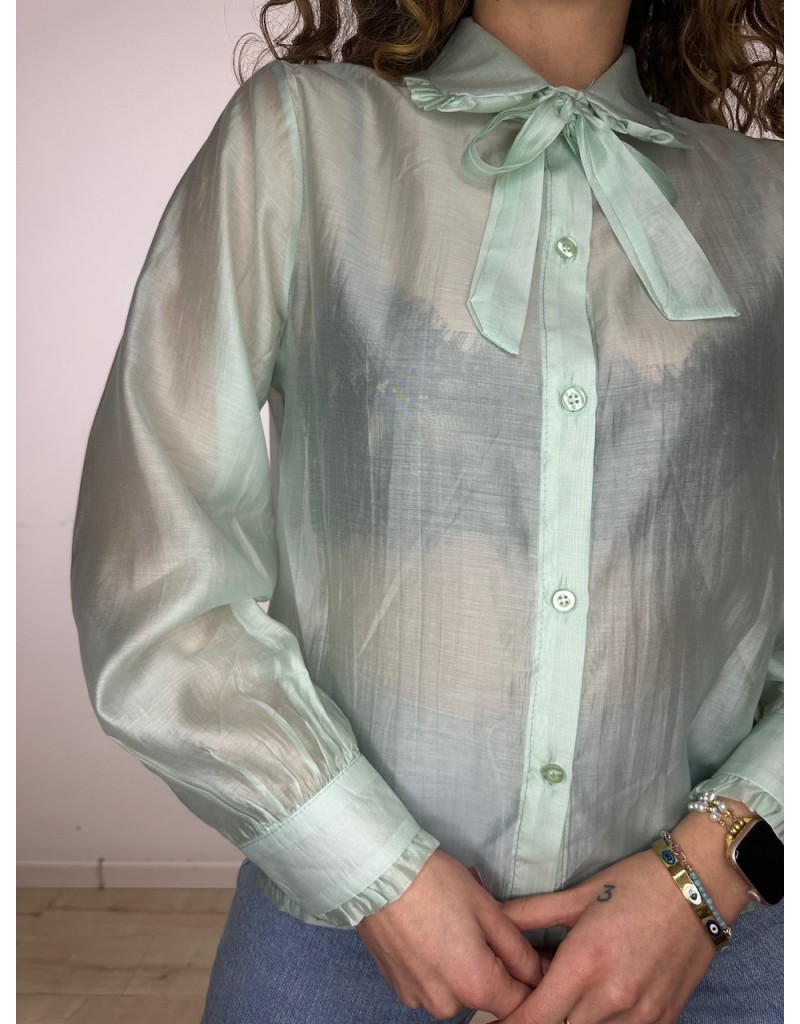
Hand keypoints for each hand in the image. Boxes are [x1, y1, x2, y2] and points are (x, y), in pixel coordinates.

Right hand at [356, 850, 543, 1019]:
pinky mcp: (397, 988)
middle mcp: (446, 1004)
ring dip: (460, 967)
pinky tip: (427, 933)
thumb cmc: (434, 883)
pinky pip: (429, 985)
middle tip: (479, 925)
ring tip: (449, 925)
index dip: (530, 979)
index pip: (520, 1003)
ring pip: (455, 990)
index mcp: (475, 984)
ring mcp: (417, 998)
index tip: (529, 956)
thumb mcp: (488, 909)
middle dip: (490, 967)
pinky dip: (434, 966)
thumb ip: (518, 950)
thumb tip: (538, 973)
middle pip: (485, 996)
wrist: (377, 873)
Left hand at [498, 849, 716, 1023]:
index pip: (535, 1018)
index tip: (498, 1015)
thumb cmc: (635, 884)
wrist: (700, 888)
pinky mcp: (663, 1021)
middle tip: (535, 993)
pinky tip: (599, 999)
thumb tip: (493, 921)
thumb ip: (531, 914)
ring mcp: (641, 1016)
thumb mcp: (579, 895)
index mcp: (585, 963)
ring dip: (573, 1020)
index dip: (511, 1021)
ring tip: (570, 991)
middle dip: (540, 1017)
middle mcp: (612, 999)